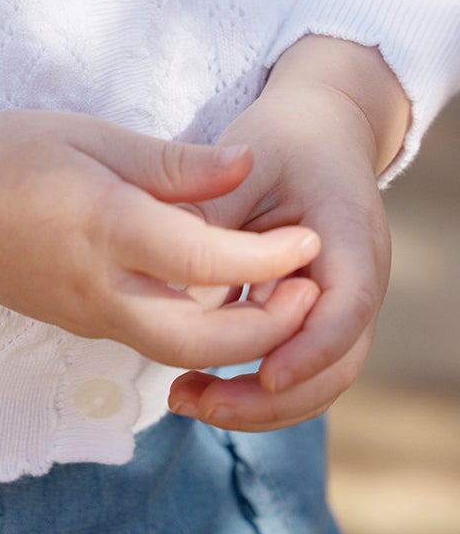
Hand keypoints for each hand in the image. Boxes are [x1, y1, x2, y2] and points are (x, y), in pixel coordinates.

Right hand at [0, 109, 321, 372]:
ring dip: (238, 340)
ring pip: (179, 354)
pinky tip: (216, 298)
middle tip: (308, 290)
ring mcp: (87, 314)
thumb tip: (247, 165)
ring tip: (275, 298)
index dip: (268, 256)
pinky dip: (196, 333)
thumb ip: (171, 161)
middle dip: (268, 327)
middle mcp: (100, 286)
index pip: (207, 261)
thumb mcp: (90, 135)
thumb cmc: (5, 152)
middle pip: (203, 340)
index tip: (308, 239)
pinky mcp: (78, 322)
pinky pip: (150, 341)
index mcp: (105, 227)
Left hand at [167, 39, 407, 431]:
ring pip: (315, 379)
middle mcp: (358, 282)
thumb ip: (217, 217)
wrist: (320, 129)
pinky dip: (252, 384)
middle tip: (200, 403)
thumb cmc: (283, 139)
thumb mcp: (247, 159)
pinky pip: (292, 362)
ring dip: (258, 403)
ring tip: (186, 401)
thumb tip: (176, 284)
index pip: (347, 307)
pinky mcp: (312, 314)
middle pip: (336, 365)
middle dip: (272, 400)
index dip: (311, 348)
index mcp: (351, 236)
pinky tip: (195, 385)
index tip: (266, 375)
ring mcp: (340, 305)